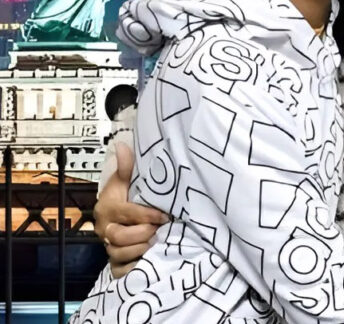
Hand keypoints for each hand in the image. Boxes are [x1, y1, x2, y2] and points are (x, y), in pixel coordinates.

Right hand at [94, 142, 167, 277]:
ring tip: (157, 242)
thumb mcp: (128, 181)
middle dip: (142, 233)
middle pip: (118, 236)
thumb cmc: (129, 197)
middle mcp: (106, 230)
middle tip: (159, 229)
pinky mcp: (117, 263)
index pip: (125, 213)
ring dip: (141, 249)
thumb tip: (123, 146)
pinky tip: (149, 260)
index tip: (164, 215)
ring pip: (120, 254)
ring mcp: (110, 247)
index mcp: (108, 208)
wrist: (126, 218)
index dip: (145, 215)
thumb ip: (127, 167)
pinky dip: (135, 267)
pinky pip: (121, 271)